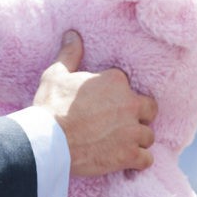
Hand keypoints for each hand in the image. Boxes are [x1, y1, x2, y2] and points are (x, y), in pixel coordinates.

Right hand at [33, 31, 156, 176]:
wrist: (48, 141)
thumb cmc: (51, 107)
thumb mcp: (55, 75)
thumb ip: (69, 54)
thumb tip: (72, 34)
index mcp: (116, 81)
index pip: (127, 85)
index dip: (115, 95)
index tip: (102, 104)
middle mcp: (130, 103)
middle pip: (149, 109)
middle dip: (138, 116)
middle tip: (119, 124)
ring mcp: (132, 131)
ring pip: (148, 135)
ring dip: (137, 140)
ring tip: (120, 144)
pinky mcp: (130, 155)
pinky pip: (147, 159)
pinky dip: (138, 161)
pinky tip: (126, 161)